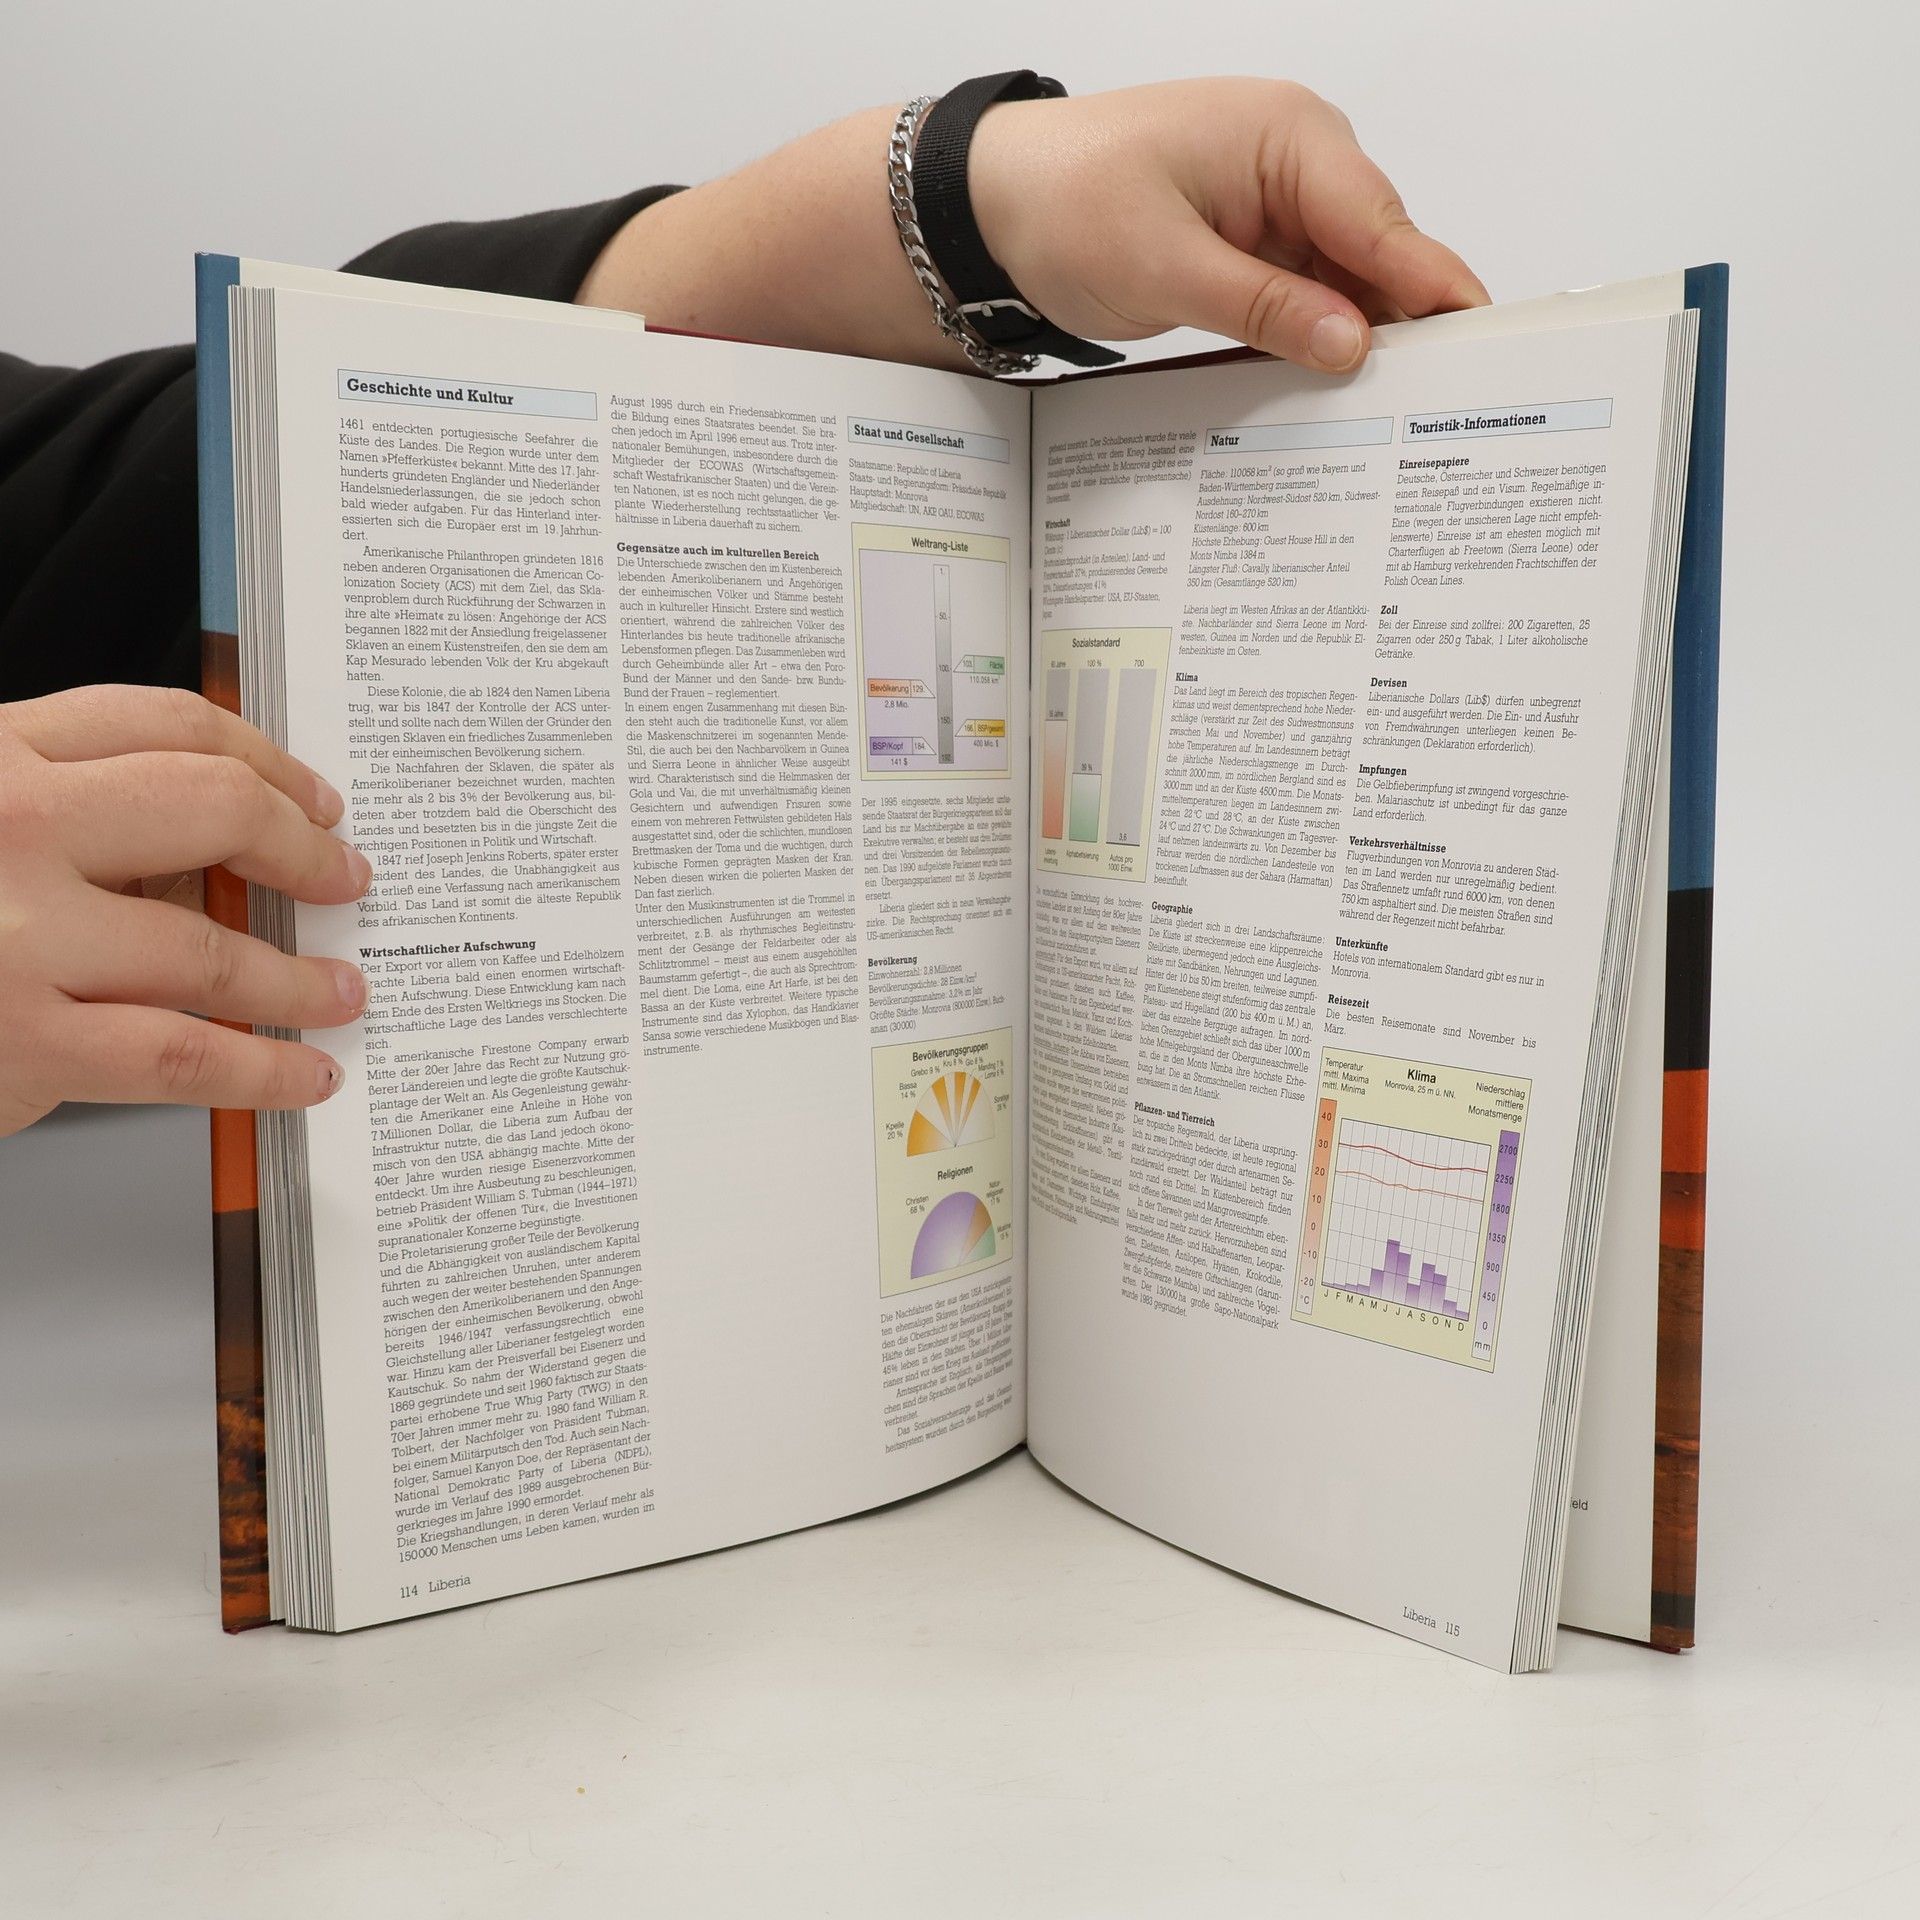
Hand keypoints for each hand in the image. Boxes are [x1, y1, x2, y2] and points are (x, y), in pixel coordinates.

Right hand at [0, 685, 371, 1138]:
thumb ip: (62, 818)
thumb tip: (201, 851)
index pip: (162, 724)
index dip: (262, 759)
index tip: (308, 795)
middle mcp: (11, 829)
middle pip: (211, 809)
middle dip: (302, 848)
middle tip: (343, 875)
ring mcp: (19, 937)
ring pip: (211, 948)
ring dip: (299, 976)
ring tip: (339, 989)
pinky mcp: (27, 1041)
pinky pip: (184, 1056)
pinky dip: (264, 1069)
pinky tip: (301, 1071)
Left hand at [578, 78, 1485, 374]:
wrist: (989, 207)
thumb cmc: (1063, 202)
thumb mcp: (1166, 266)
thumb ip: (1265, 306)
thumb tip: (1352, 345)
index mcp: (1289, 140)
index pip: (1385, 225)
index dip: (1436, 291)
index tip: (1485, 347)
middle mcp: (1296, 165)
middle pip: (1379, 259)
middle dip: (1406, 329)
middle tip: (1446, 410)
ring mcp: (1274, 209)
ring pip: (1344, 287)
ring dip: (1357, 348)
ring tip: (1398, 423)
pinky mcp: (1249, 251)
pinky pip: (1301, 302)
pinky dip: (1312, 346)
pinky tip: (1330, 402)